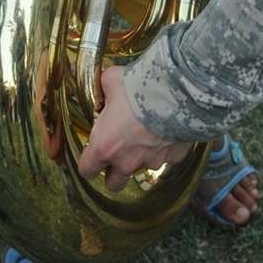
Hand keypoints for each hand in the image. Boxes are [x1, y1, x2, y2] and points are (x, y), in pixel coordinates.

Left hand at [78, 65, 189, 191]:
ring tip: (146, 132)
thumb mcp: (111, 80)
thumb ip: (103, 89)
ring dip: (141, 155)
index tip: (93, 152)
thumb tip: (103, 87)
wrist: (174, 91)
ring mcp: (151, 162)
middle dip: (113, 171)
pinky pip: (166, 157)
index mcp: (104, 146)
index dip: (89, 163)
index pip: (87, 170)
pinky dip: (165, 147)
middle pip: (114, 183)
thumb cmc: (137, 88)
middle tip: (117, 151)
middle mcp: (126, 161)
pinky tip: (166, 128)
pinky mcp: (173, 157)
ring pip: (142, 168)